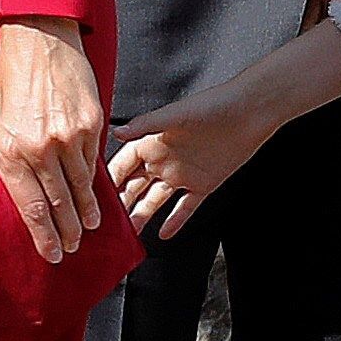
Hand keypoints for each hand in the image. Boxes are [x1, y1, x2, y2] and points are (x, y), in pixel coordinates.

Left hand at [0, 16, 105, 263]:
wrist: (39, 36)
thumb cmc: (12, 76)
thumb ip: (13, 153)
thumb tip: (26, 183)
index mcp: (11, 150)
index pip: (31, 206)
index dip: (44, 235)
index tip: (53, 253)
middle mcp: (41, 148)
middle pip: (59, 203)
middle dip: (66, 231)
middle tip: (73, 248)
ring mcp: (70, 136)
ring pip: (82, 186)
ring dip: (86, 211)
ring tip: (89, 227)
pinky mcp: (92, 122)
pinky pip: (94, 159)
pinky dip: (96, 180)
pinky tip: (98, 193)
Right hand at [108, 90, 264, 242]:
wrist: (249, 112)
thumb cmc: (212, 106)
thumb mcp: (174, 115)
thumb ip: (144, 125)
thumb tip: (114, 132)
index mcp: (150, 142)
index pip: (122, 166)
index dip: (107, 181)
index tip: (91, 198)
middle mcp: (162, 160)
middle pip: (134, 187)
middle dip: (119, 205)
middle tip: (105, 224)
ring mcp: (181, 174)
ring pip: (155, 201)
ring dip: (142, 216)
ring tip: (128, 234)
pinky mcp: (202, 185)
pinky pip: (185, 208)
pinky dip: (175, 221)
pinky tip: (163, 234)